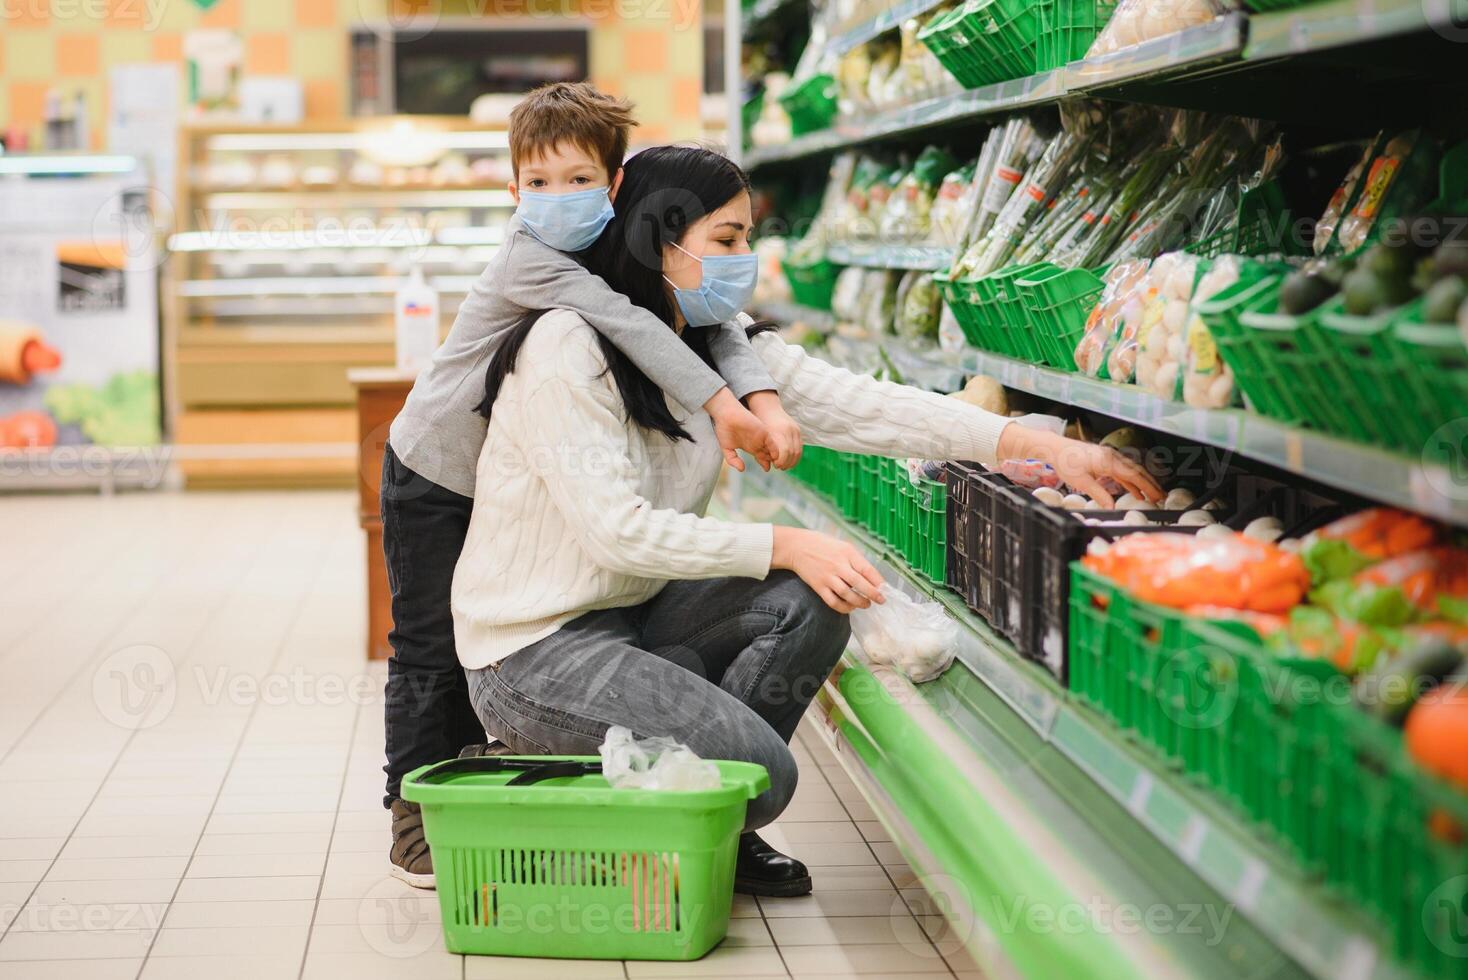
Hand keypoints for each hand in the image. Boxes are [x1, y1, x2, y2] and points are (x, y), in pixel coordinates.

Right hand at [705, 387, 772, 471]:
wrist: (726, 415)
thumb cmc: (724, 429)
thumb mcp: (726, 448)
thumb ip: (733, 460)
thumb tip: (742, 469)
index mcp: (749, 446)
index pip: (760, 457)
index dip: (764, 463)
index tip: (767, 469)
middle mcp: (756, 442)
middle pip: (768, 454)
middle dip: (772, 461)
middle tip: (778, 467)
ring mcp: (760, 437)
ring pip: (771, 449)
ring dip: (775, 457)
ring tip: (779, 464)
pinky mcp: (763, 432)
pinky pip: (771, 443)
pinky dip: (774, 450)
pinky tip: (775, 456)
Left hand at [745, 391, 802, 469]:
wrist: (768, 408)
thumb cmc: (760, 424)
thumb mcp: (759, 437)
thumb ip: (762, 452)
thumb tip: (767, 469)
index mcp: (778, 431)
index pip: (785, 451)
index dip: (781, 461)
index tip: (776, 465)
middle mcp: (788, 430)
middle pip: (792, 452)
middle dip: (787, 463)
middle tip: (780, 467)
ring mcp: (795, 429)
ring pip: (798, 451)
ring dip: (792, 461)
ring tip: (785, 466)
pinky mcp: (798, 430)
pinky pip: (800, 446)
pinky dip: (796, 456)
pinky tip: (790, 460)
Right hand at [771, 527, 884, 612]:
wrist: (797, 547)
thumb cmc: (823, 545)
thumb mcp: (843, 546)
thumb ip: (857, 560)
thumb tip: (873, 578)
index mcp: (847, 553)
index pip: (867, 569)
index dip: (878, 582)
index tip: (885, 589)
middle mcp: (838, 565)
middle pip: (859, 584)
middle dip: (873, 594)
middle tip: (880, 600)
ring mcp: (828, 577)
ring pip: (847, 595)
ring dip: (860, 602)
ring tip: (866, 604)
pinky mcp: (818, 586)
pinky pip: (833, 601)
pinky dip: (844, 608)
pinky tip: (850, 607)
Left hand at [997, 426, 1161, 507]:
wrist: (1054, 448)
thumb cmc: (1066, 462)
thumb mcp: (1082, 482)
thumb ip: (1099, 494)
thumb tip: (1111, 507)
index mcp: (1109, 461)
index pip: (1134, 475)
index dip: (1148, 486)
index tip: (1157, 495)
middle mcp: (1112, 457)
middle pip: (1137, 471)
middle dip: (1150, 484)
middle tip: (1162, 496)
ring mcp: (1109, 457)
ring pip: (1131, 471)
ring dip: (1142, 483)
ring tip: (1151, 496)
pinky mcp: (1104, 460)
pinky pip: (1121, 471)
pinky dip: (1130, 481)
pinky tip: (1134, 491)